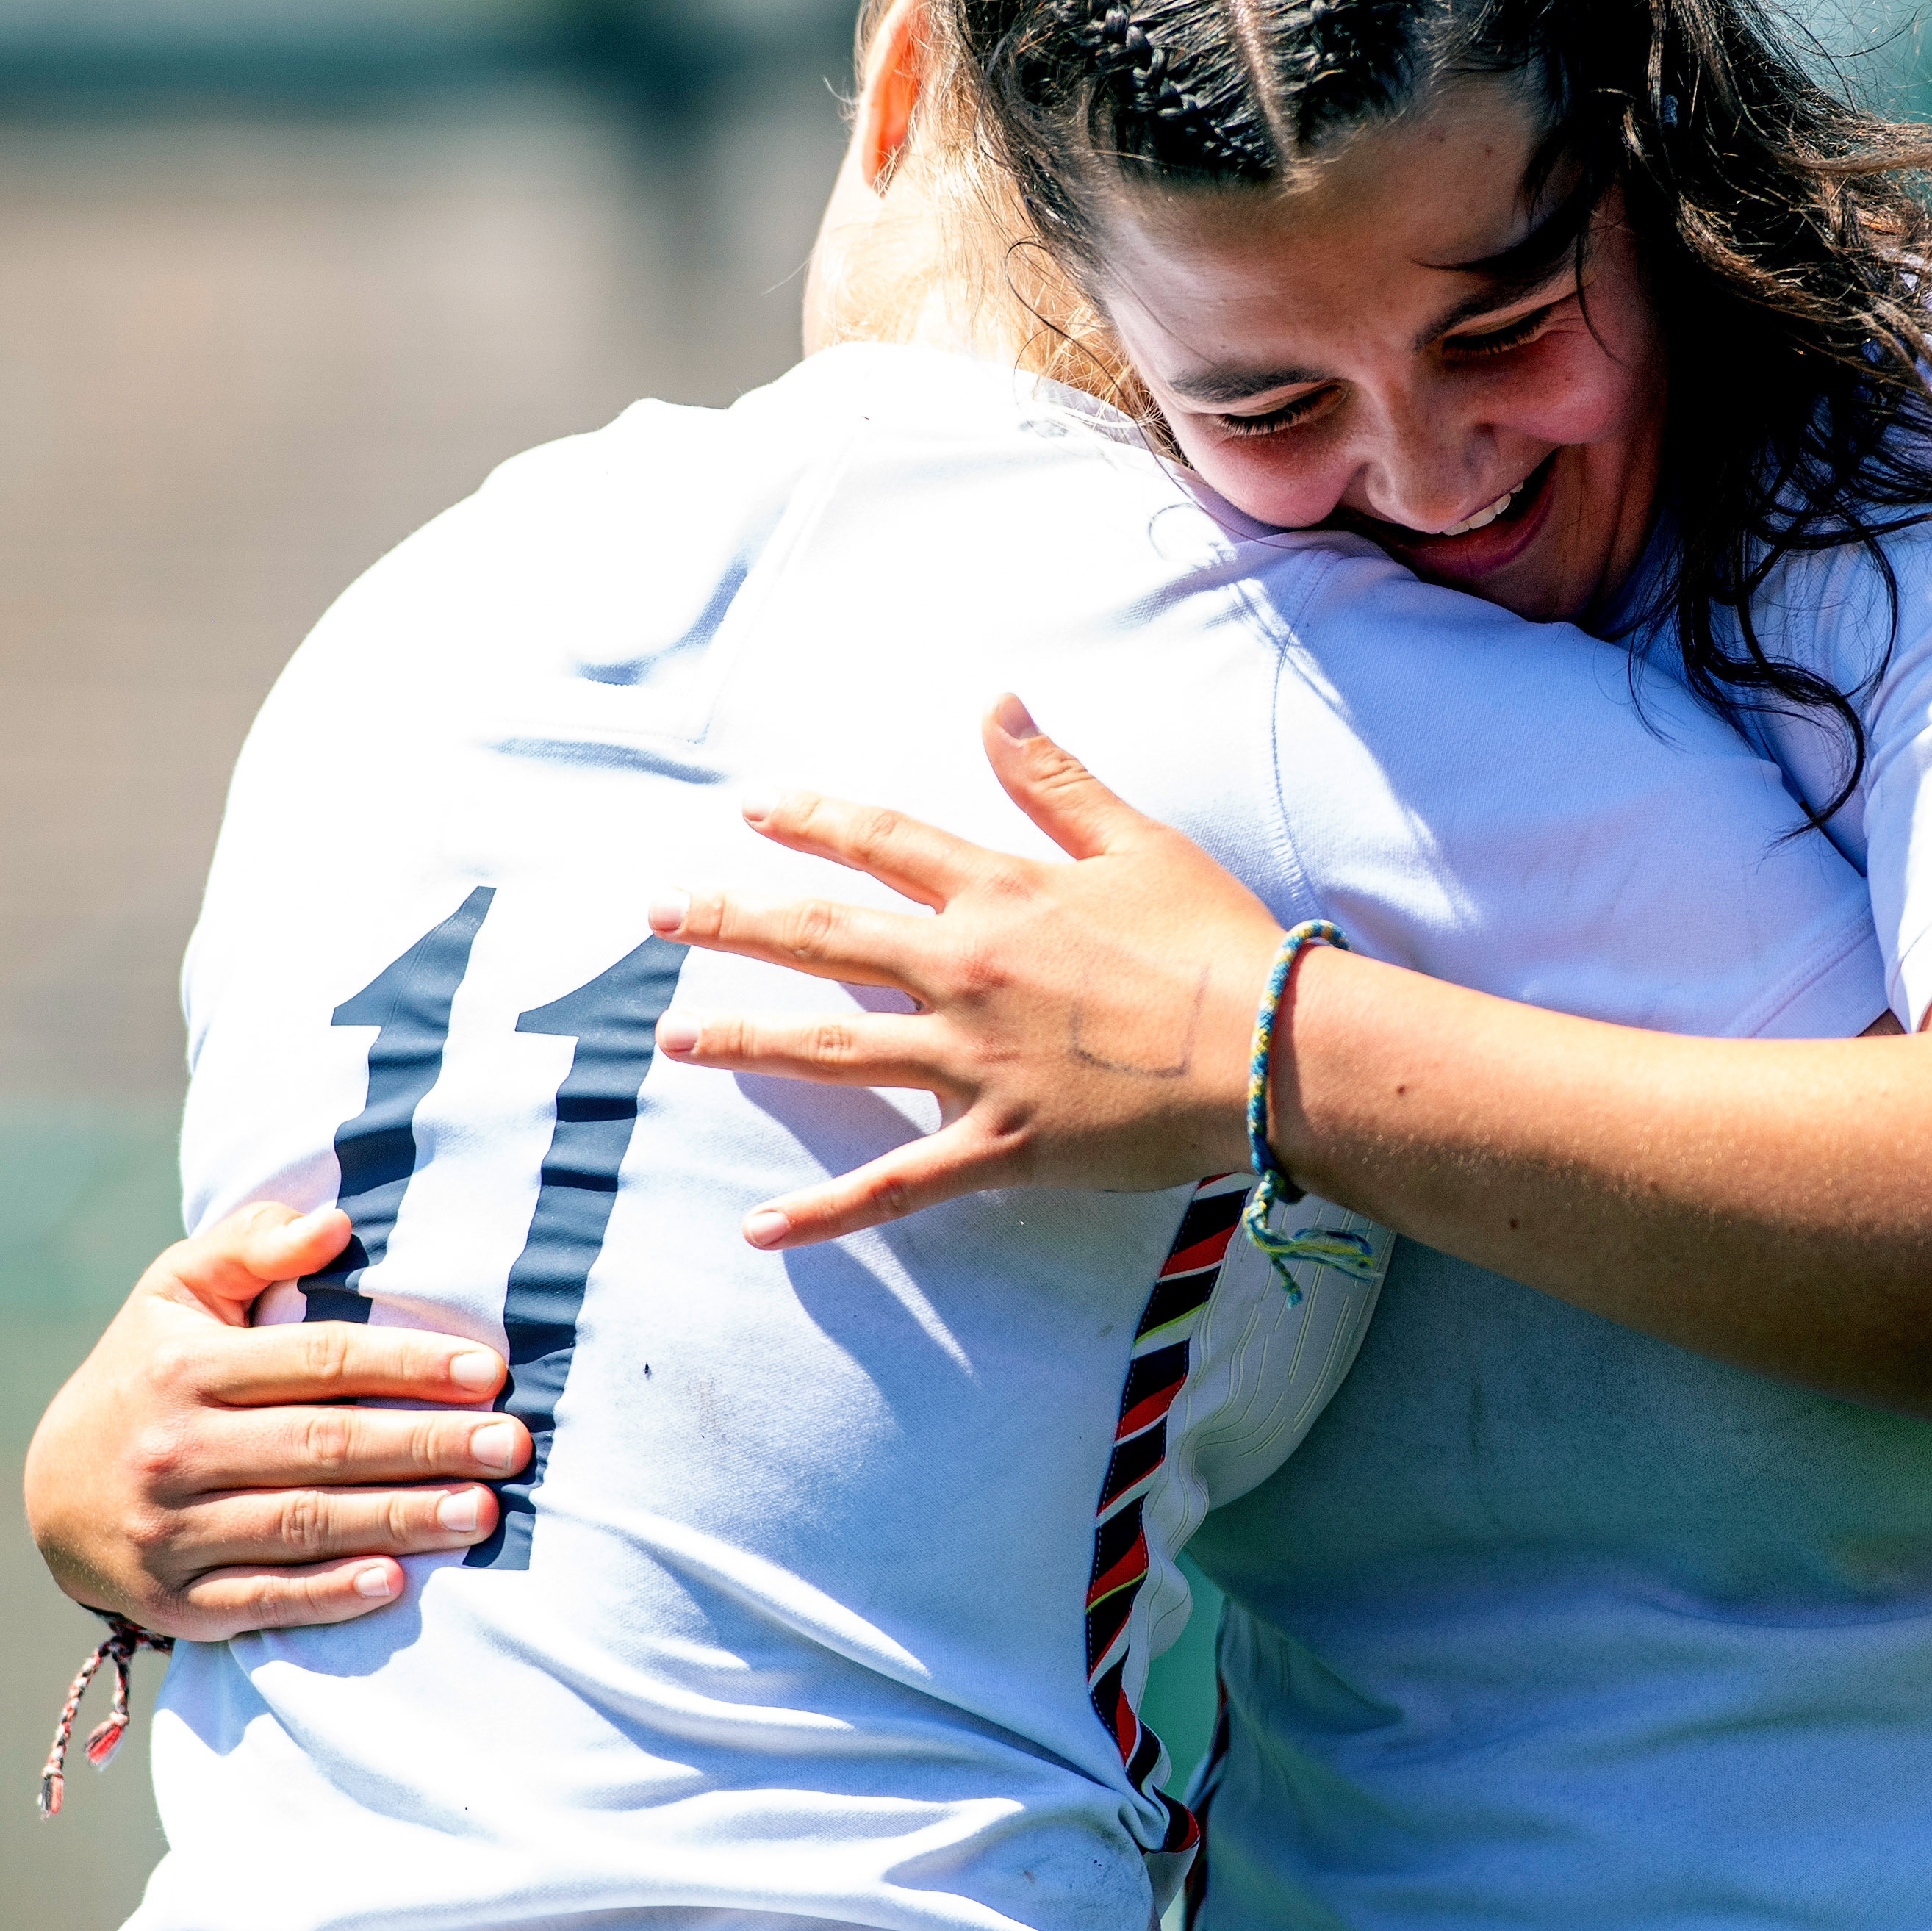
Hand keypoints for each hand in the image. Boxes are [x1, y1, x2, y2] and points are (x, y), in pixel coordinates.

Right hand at [22, 1201, 530, 1640]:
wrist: (53, 1491)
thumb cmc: (150, 1369)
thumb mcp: (178, 1291)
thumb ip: (252, 1245)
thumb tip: (335, 1223)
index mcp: (185, 1368)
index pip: (316, 1360)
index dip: (406, 1362)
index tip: (488, 1370)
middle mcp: (175, 1450)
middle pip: (323, 1445)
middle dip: (426, 1444)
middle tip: (511, 1445)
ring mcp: (171, 1532)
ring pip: (305, 1524)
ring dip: (400, 1520)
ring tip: (482, 1511)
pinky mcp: (174, 1602)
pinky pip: (263, 1598)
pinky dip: (328, 1594)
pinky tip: (395, 1583)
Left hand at [653, 696, 1281, 1245]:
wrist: (1271, 1049)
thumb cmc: (1216, 943)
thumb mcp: (1137, 843)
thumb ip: (1055, 780)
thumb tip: (995, 703)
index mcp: (1000, 894)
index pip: (880, 843)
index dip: (812, 820)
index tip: (752, 806)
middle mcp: (967, 972)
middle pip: (824, 938)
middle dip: (732, 920)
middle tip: (660, 911)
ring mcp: (974, 1063)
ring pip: (833, 1051)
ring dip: (746, 1041)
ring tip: (674, 1041)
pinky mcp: (998, 1144)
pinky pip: (894, 1184)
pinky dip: (824, 1211)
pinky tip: (759, 1227)